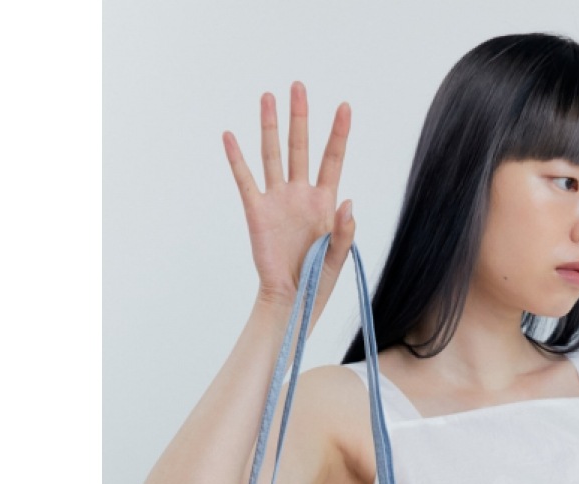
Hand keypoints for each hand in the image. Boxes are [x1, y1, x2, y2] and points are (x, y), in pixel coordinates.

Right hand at [222, 82, 354, 315]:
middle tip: (297, 87)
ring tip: (267, 97)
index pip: (333, 159)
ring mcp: (278, 200)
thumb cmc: (319, 281)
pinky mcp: (257, 212)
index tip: (344, 106)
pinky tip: (230, 136)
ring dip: (270, 127)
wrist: (292, 299)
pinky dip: (237, 158)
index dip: (339, 133)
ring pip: (273, 155)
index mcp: (325, 202)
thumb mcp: (339, 257)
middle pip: (301, 148)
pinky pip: (245, 180)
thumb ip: (345, 231)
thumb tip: (348, 202)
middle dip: (299, 118)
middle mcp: (301, 194)